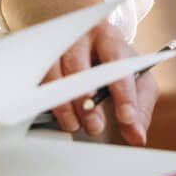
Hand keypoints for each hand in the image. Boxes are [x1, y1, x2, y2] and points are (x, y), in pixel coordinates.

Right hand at [43, 19, 160, 144]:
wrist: (85, 39)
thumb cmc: (114, 62)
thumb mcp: (135, 78)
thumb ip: (139, 107)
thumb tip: (137, 136)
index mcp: (110, 40)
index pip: (117, 64)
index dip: (123, 93)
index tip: (126, 118)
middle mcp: (80, 39)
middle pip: (79, 68)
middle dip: (87, 103)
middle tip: (95, 126)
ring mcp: (55, 47)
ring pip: (54, 75)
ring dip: (64, 105)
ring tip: (74, 125)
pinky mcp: (38, 58)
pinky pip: (36, 80)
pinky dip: (43, 101)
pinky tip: (53, 114)